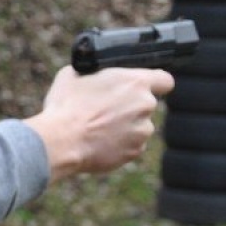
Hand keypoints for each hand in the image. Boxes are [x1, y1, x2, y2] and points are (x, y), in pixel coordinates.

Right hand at [24, 65, 174, 181]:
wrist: (60, 142)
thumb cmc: (65, 107)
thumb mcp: (74, 75)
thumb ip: (95, 74)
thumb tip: (94, 76)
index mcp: (135, 82)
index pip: (164, 80)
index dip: (154, 83)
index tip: (143, 88)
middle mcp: (145, 105)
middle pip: (146, 104)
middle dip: (130, 107)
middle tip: (105, 110)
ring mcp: (142, 131)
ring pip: (138, 126)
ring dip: (124, 127)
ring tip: (97, 129)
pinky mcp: (135, 152)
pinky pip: (131, 145)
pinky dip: (118, 145)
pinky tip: (98, 142)